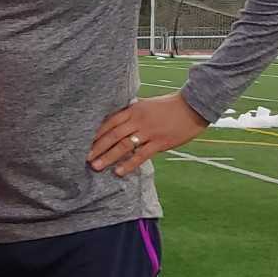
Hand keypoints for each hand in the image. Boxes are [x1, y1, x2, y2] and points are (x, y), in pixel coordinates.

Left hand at [88, 92, 209, 176]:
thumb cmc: (169, 106)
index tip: (84, 142)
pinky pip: (141, 155)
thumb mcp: (146, 105)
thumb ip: (132, 113)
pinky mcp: (160, 143)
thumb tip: (117, 121)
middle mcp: (138, 120)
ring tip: (96, 166)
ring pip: (124, 146)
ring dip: (108, 157)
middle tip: (85, 158)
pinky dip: (129, 164)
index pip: (109, 122)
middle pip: (113, 135)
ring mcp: (149, 132)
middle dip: (97, 147)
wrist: (193, 106)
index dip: (96, 133)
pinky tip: (119, 172)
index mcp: (133, 110)